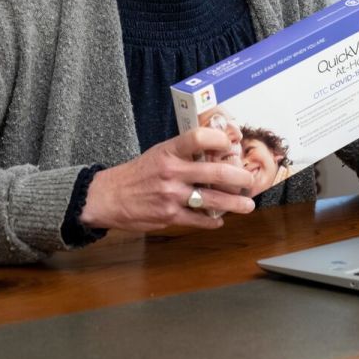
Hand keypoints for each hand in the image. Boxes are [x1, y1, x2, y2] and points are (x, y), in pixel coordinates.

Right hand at [79, 128, 255, 231]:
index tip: (230, 145)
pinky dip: (212, 221)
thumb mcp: (158, 153)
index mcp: (168, 151)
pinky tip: (219, 219)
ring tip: (247, 205)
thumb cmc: (137, 173)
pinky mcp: (169, 216)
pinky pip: (199, 220)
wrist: (109, 197)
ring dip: (234, 204)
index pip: (198, 138)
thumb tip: (214, 154)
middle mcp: (171, 172)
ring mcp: (171, 195)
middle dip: (238, 178)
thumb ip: (184, 153)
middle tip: (249, 180)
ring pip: (212, 200)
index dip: (218, 140)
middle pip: (214, 173)